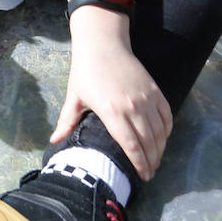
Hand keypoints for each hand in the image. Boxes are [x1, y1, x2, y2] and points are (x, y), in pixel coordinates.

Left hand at [52, 34, 170, 180]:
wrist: (102, 43)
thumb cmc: (85, 70)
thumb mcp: (74, 96)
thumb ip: (66, 121)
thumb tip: (54, 141)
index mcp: (112, 112)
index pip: (131, 146)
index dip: (139, 164)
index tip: (143, 176)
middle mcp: (133, 108)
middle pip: (149, 143)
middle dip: (151, 161)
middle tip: (150, 173)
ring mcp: (146, 99)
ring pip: (160, 132)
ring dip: (161, 149)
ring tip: (156, 160)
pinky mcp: (155, 91)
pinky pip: (167, 116)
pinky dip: (167, 131)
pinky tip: (163, 139)